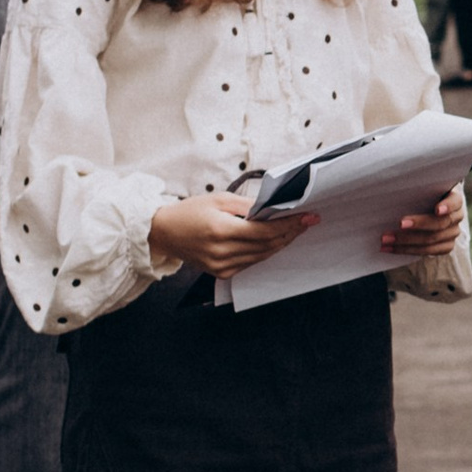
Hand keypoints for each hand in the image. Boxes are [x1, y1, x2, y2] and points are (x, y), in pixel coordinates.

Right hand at [149, 192, 318, 279]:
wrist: (164, 232)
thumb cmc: (190, 211)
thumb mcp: (219, 199)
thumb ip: (248, 206)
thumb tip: (274, 210)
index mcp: (221, 230)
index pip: (265, 231)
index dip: (289, 225)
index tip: (307, 217)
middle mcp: (222, 252)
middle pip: (268, 245)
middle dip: (290, 233)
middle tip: (306, 222)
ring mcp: (221, 266)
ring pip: (262, 256)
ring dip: (281, 243)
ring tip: (295, 230)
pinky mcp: (221, 273)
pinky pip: (251, 263)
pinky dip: (265, 252)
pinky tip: (274, 241)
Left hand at [384, 187, 465, 260]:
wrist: (428, 206)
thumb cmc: (423, 194)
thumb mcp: (423, 188)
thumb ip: (416, 188)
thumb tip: (391, 191)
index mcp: (454, 199)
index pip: (455, 202)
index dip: (447, 206)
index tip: (437, 210)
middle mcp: (456, 217)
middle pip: (440, 224)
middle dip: (419, 224)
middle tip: (400, 224)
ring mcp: (452, 233)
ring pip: (431, 241)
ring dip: (406, 241)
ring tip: (386, 240)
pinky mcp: (446, 246)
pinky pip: (428, 252)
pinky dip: (407, 250)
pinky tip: (391, 249)